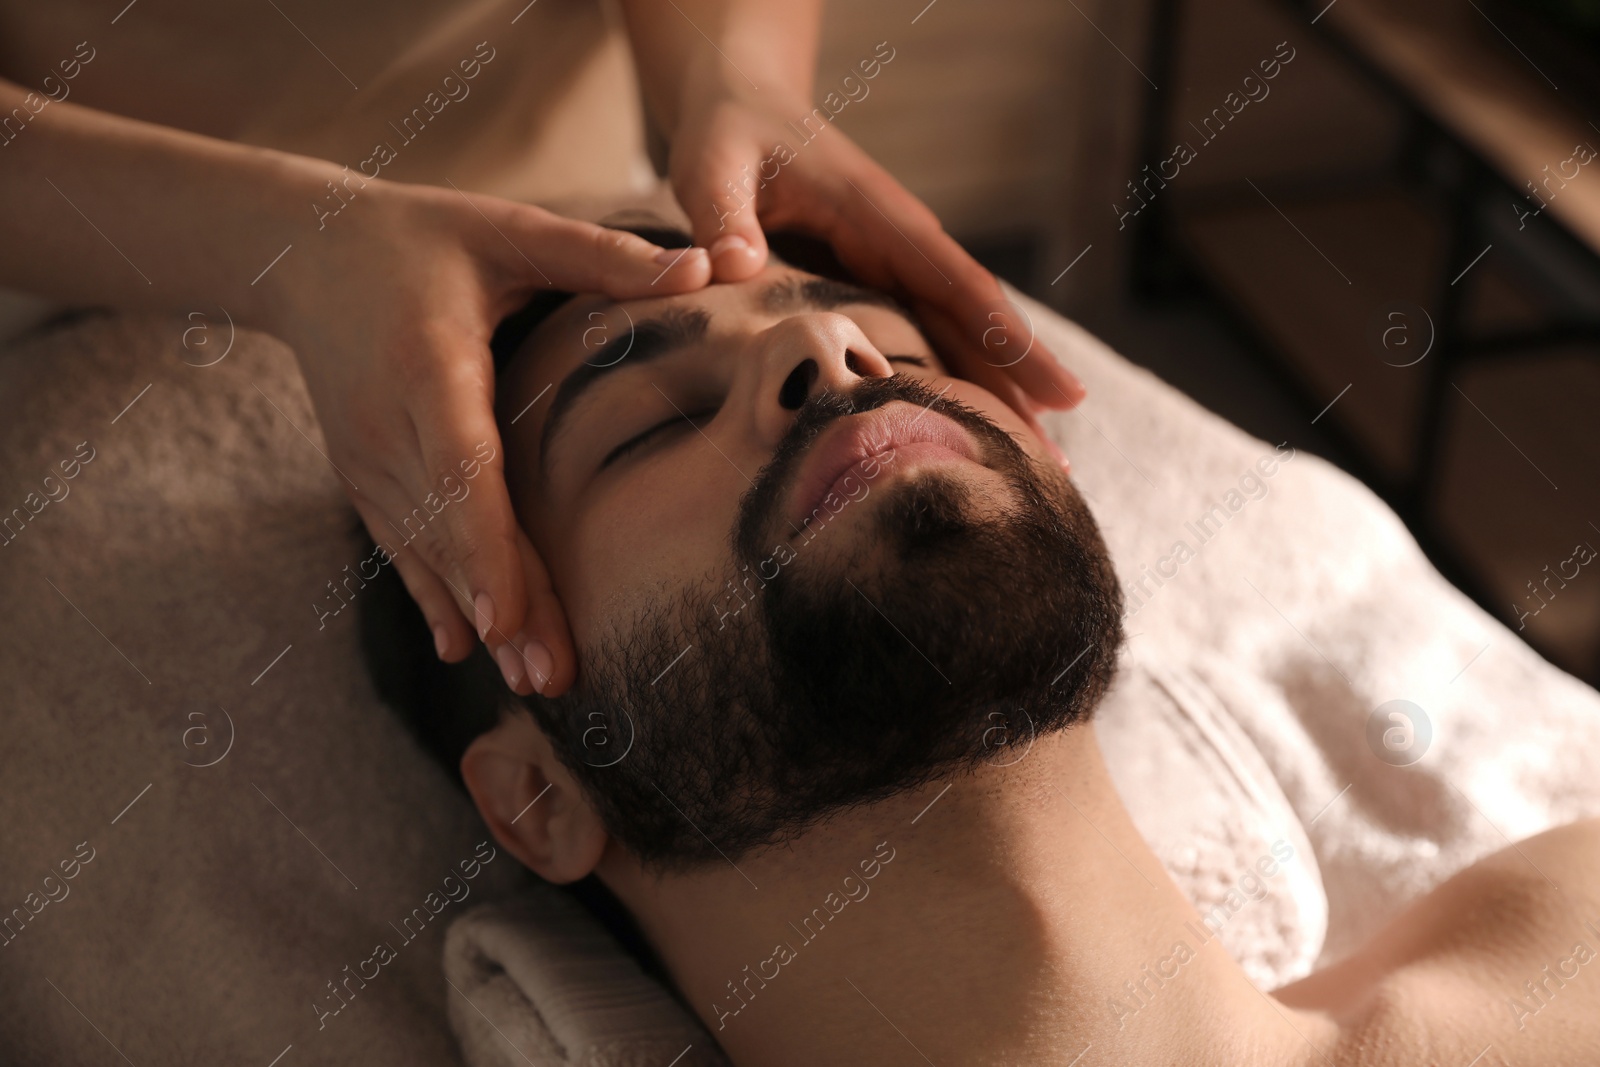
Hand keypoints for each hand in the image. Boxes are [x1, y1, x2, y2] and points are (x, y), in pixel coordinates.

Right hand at [266, 177, 710, 695]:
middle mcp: (388, 427)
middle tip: (553, 676)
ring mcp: (369, 461)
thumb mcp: (505, 230)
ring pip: (429, 552)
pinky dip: (435, 596)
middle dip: (503, 607)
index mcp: (429, 367)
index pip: (460, 471)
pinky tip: (464, 649)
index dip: (485, 548)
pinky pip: (401, 547)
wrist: (302, 256)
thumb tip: (708, 266)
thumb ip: (598, 255)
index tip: (508, 616)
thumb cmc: (420, 238)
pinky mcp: (364, 477)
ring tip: (534, 679)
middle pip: (452, 532)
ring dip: (478, 617)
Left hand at [667, 88, 1086, 441]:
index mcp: (876, 214)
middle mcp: (900, 244)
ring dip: (994, 399)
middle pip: (974, 323)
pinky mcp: (875, 289)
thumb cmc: (728, 134)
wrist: (742, 107)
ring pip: (956, 339)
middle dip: (1019, 391)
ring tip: (1032, 472)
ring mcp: (892, 269)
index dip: (1007, 340)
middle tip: (1057, 469)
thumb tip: (733, 269)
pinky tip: (966, 436)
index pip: (955, 283)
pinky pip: (922, 342)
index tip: (1061, 392)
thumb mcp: (712, 165)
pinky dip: (949, 387)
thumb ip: (721, 215)